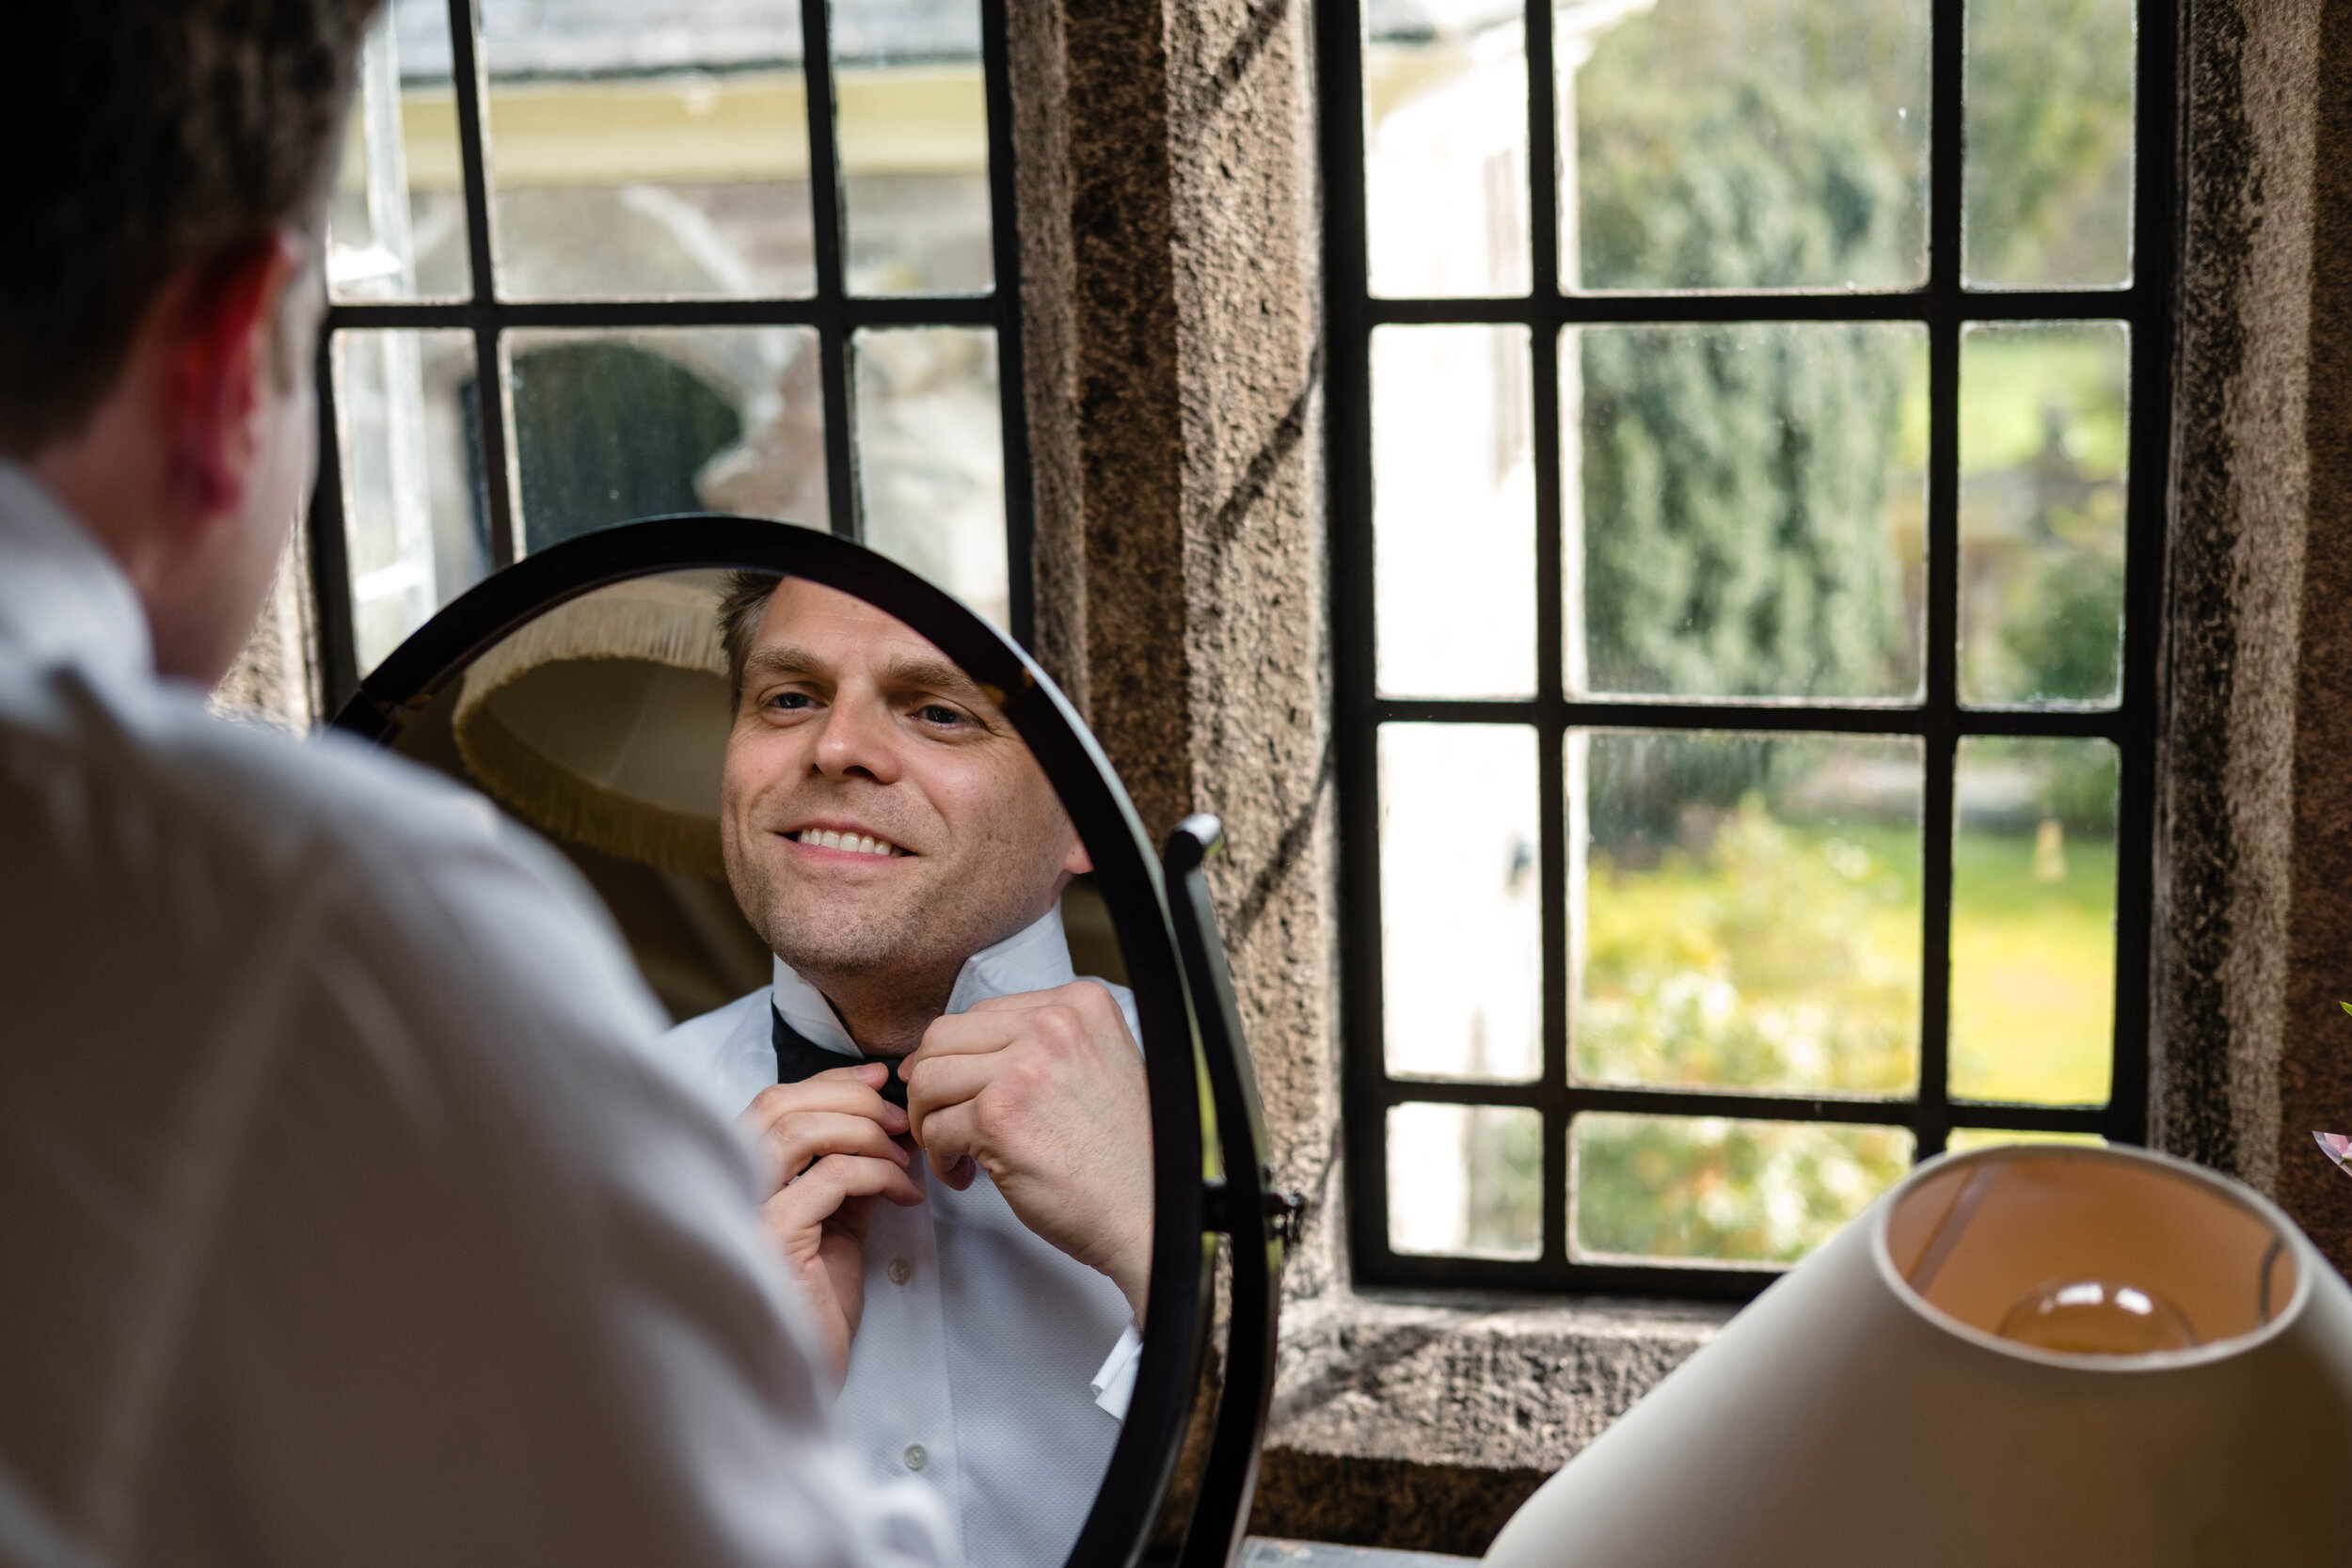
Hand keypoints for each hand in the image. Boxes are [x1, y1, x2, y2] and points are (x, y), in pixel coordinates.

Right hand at [736, 1064, 924, 1382]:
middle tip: (898, 1116)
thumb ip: (843, 1172)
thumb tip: (881, 1124)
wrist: (802, 1378)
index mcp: (732, 1180)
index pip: (772, 1103)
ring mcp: (741, 1213)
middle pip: (778, 1105)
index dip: (828, 1082)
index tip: (878, 1077)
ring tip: (903, 1155)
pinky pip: (831, 1178)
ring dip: (864, 1131)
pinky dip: (878, 1173)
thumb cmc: (814, 1306)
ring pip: (798, 1131)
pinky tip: (905, 1194)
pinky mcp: (771, 1241)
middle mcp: (722, 1190)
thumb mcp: (833, 1223)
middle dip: (848, 1098)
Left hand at [900, 982, 1153, 1323]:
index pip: (983, 1013)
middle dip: (932, 1085)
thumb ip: (1045, 1045)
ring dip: (931, 1121)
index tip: (954, 1088)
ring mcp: (1024, 1068)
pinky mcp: (998, 1118)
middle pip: (944, 1037)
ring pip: (928, 1079)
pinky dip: (939, 1159)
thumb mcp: (1099, 1066)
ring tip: (957, 1151)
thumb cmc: (1125, 1157)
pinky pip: (935, 1128)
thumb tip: (966, 1046)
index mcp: (1080, 1005)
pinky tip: (968, 1174)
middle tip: (944, 1121)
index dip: (958, 1056)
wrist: (1148, 1213)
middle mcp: (1053, 1025)